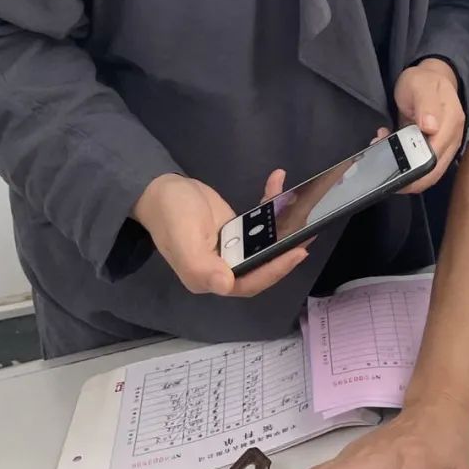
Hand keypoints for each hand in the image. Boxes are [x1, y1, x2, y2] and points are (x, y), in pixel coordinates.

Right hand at [132, 170, 308, 298]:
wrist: (160, 189)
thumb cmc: (170, 216)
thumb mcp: (183, 240)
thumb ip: (201, 266)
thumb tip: (225, 286)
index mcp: (209, 277)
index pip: (250, 283)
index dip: (275, 271)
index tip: (297, 253)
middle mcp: (222, 268)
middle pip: (262, 265)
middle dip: (285, 251)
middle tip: (308, 231)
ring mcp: (230, 248)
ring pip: (263, 244)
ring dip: (282, 226)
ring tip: (300, 206)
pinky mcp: (234, 230)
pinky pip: (257, 223)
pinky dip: (268, 204)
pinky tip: (276, 182)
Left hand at [394, 59, 465, 192]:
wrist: (429, 78)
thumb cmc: (424, 81)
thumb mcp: (421, 85)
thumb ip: (426, 104)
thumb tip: (431, 128)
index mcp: (451, 122)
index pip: (436, 155)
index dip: (415, 168)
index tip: (394, 166)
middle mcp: (451, 138)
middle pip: (433, 171)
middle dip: (407, 175)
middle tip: (384, 162)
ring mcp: (444, 146)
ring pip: (426, 172)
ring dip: (402, 168)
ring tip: (383, 147)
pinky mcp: (433, 149)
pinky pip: (420, 164)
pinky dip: (402, 161)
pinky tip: (388, 143)